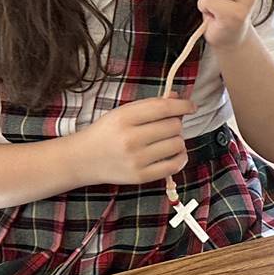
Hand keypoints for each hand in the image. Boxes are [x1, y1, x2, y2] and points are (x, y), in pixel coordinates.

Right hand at [76, 95, 191, 186]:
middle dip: (175, 123)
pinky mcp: (141, 176)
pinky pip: (174, 165)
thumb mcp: (121, 113)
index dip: (183, 105)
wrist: (82, 159)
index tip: (191, 106)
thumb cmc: (105, 133)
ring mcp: (136, 160)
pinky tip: (174, 153)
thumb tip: (177, 98)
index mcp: (123, 118)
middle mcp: (130, 139)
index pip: (163, 108)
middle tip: (165, 126)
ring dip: (177, 140)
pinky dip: (180, 157)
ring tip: (164, 140)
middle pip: (173, 126)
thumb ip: (149, 105)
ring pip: (177, 144)